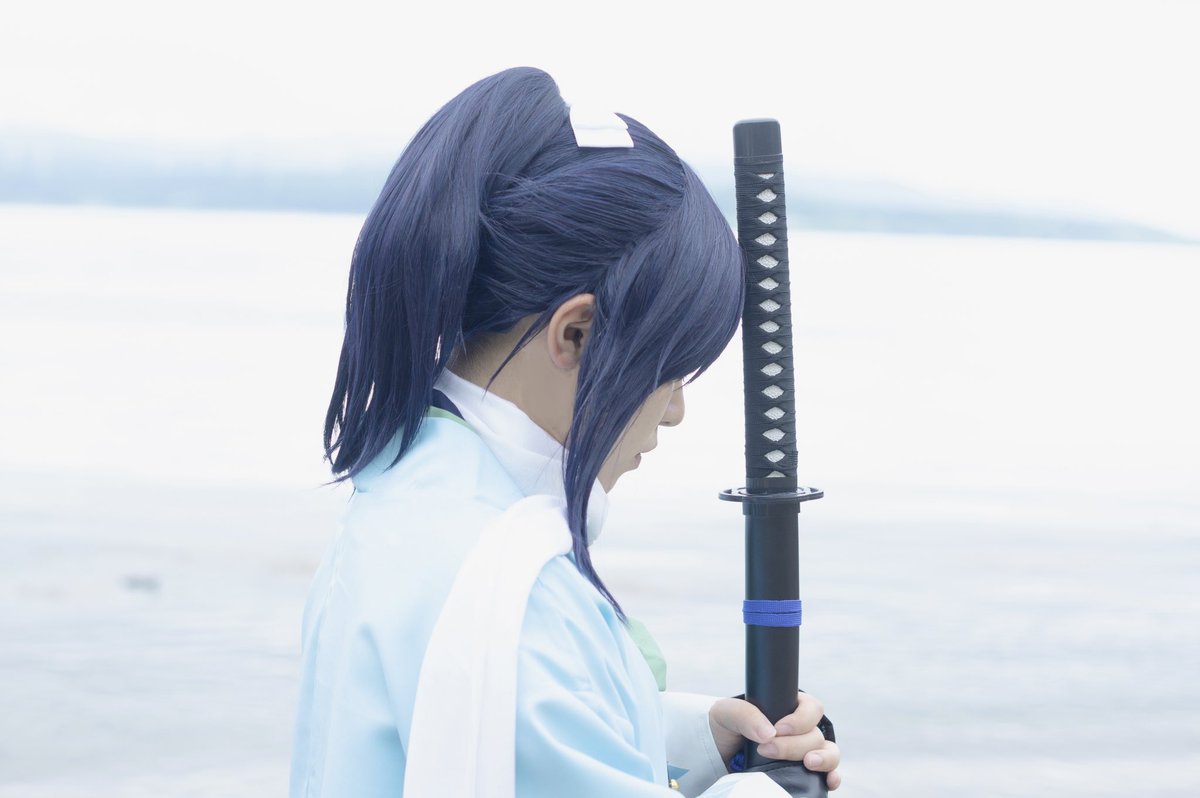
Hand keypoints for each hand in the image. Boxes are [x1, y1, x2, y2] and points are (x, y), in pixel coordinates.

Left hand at [709, 692, 841, 790]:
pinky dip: (831, 777)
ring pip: (829, 752)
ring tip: (809, 764)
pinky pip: (827, 774)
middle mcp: (801, 730)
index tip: (777, 729)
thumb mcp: (727, 712)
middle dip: (794, 745)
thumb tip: (769, 733)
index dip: (800, 720)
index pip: (811, 708)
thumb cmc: (724, 725)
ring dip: (824, 759)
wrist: (717, 753)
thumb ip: (746, 715)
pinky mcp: (801, 772)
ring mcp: (803, 751)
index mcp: (788, 707)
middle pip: (816, 735)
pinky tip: (829, 781)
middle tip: (767, 750)